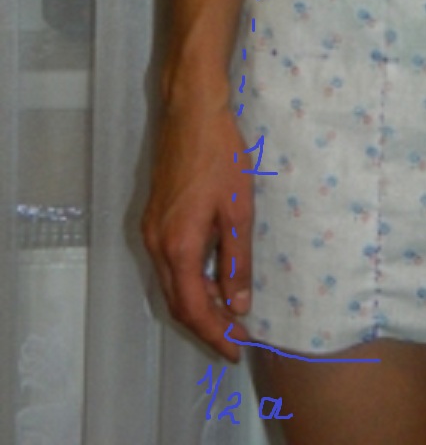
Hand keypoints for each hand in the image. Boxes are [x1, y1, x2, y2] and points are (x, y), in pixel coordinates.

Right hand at [142, 99, 253, 362]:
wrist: (191, 111)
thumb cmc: (220, 155)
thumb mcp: (238, 209)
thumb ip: (237, 259)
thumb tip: (237, 303)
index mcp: (178, 246)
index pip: (193, 307)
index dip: (214, 334)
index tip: (236, 350)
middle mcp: (156, 243)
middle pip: (177, 301)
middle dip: (205, 324)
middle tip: (235, 339)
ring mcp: (151, 229)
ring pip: (171, 282)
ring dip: (198, 301)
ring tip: (229, 312)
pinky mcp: (155, 216)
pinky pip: (170, 262)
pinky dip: (190, 278)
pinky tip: (214, 275)